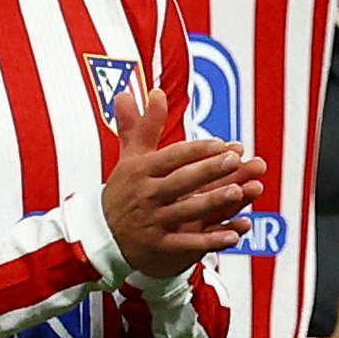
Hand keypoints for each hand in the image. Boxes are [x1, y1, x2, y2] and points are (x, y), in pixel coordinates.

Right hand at [103, 90, 263, 279]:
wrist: (99, 234)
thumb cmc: (123, 190)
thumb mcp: (131, 157)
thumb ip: (145, 125)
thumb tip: (155, 91)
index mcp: (141, 171)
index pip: (172, 157)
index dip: (197, 150)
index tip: (222, 143)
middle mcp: (147, 195)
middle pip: (181, 181)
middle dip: (208, 170)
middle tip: (235, 159)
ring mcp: (153, 222)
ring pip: (187, 210)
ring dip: (213, 201)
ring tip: (239, 191)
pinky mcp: (159, 246)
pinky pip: (188, 243)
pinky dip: (211, 240)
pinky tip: (235, 234)